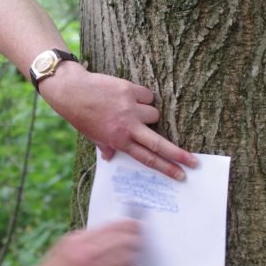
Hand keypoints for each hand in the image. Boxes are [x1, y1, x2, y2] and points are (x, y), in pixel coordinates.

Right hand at [36, 220, 141, 265]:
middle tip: (140, 233)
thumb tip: (111, 227)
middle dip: (135, 235)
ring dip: (135, 250)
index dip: (127, 223)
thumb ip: (88, 234)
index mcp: (80, 242)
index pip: (112, 228)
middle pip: (123, 241)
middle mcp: (89, 257)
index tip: (134, 222)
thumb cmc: (57, 264)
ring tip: (137, 246)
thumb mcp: (67, 242)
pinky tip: (130, 261)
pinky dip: (129, 265)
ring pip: (127, 258)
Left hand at [40, 62, 197, 179]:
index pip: (148, 159)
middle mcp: (127, 127)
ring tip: (131, 110)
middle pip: (159, 144)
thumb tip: (111, 157)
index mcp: (119, 141)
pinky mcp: (130, 91)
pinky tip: (129, 96)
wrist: (72, 91)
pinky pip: (147, 96)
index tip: (180, 175)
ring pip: (154, 114)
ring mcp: (130, 109)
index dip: (166, 168)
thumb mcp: (92, 136)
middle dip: (178, 155)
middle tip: (193, 162)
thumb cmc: (81, 115)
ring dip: (148, 114)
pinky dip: (142, 97)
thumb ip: (107, 146)